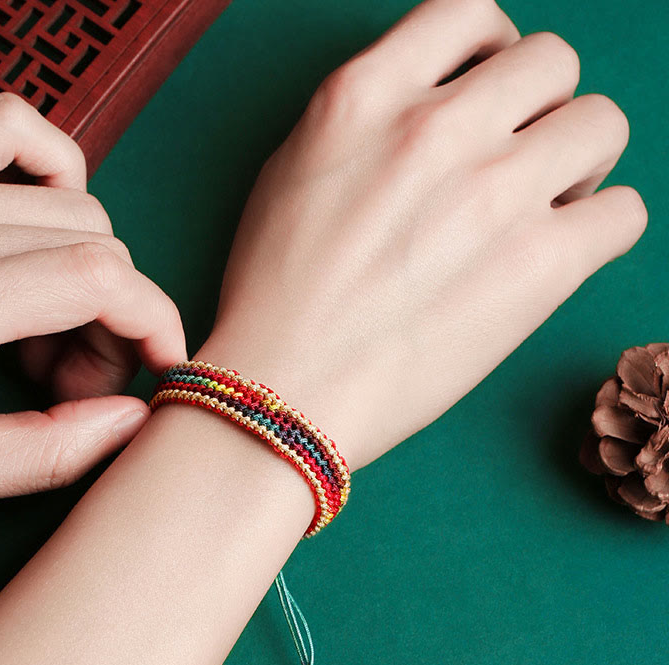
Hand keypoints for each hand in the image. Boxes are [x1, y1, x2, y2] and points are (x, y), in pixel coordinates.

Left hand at [0, 93, 184, 514]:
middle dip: (114, 316)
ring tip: (41, 326)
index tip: (160, 360)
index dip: (154, 320)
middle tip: (72, 376)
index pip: (96, 278)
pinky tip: (44, 229)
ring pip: (69, 201)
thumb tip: (130, 416)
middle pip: (92, 244)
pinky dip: (55, 172)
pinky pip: (11, 129)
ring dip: (87, 267)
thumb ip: (42, 456)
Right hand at [198, 0, 646, 469]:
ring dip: (579, 162)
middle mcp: (438, 128)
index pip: (472, 14)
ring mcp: (495, 194)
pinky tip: (556, 254)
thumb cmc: (275, 295)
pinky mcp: (540, 266)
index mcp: (367, 97)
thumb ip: (369, 121)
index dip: (492, 51)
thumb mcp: (293, 173)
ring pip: (602, 125)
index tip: (489, 92)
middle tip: (516, 160)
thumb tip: (440, 108)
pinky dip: (598, 228)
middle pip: (553, 62)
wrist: (285, 393)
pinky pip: (624, 212)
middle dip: (541, 108)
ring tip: (540, 208)